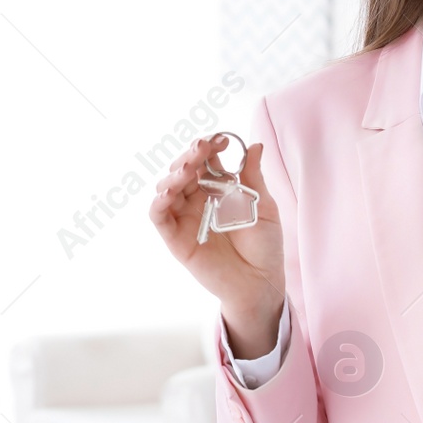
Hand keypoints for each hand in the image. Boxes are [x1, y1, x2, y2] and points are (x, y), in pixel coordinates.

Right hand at [149, 133, 284, 357]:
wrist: (260, 282)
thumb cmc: (264, 246)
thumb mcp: (262, 207)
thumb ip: (254, 178)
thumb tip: (255, 145)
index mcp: (218, 188)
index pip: (205, 160)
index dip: (209, 147)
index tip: (221, 140)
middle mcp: (197, 199)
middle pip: (183, 170)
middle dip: (189, 156)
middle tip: (201, 149)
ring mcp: (184, 217)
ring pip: (167, 188)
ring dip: (174, 174)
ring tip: (188, 169)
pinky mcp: (175, 238)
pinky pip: (159, 216)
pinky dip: (159, 201)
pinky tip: (168, 191)